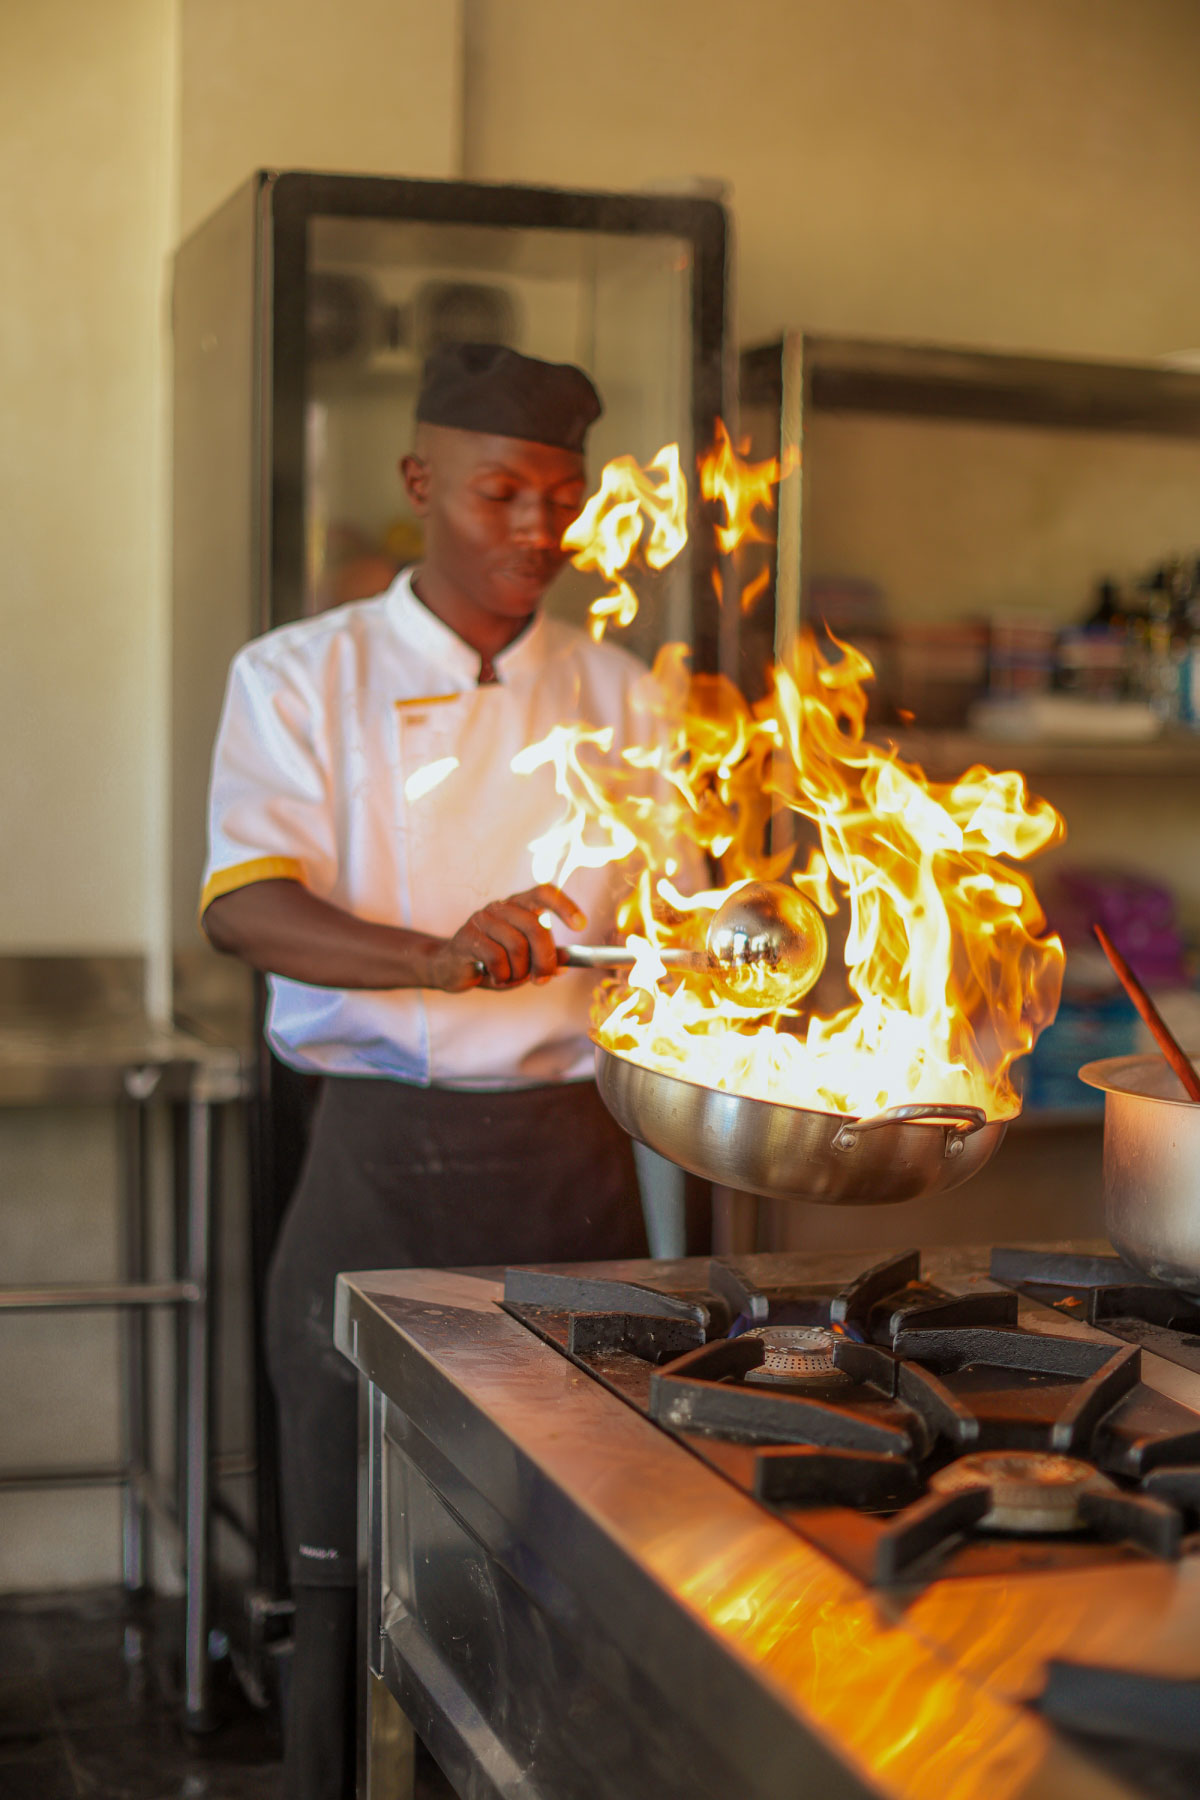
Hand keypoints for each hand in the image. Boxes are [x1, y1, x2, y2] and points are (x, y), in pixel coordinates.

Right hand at [434, 885, 585, 991]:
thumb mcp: (522, 961)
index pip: (544, 892)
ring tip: (511, 977)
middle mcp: (501, 907)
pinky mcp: (467, 937)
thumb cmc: (491, 962)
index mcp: (518, 906)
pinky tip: (496, 976)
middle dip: (545, 959)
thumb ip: (542, 959)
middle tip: (543, 979)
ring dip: (520, 971)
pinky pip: (496, 957)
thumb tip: (564, 965)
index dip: (565, 905)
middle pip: (535, 927)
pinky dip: (502, 974)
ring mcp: (482, 919)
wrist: (450, 967)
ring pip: (517, 945)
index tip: (581, 926)